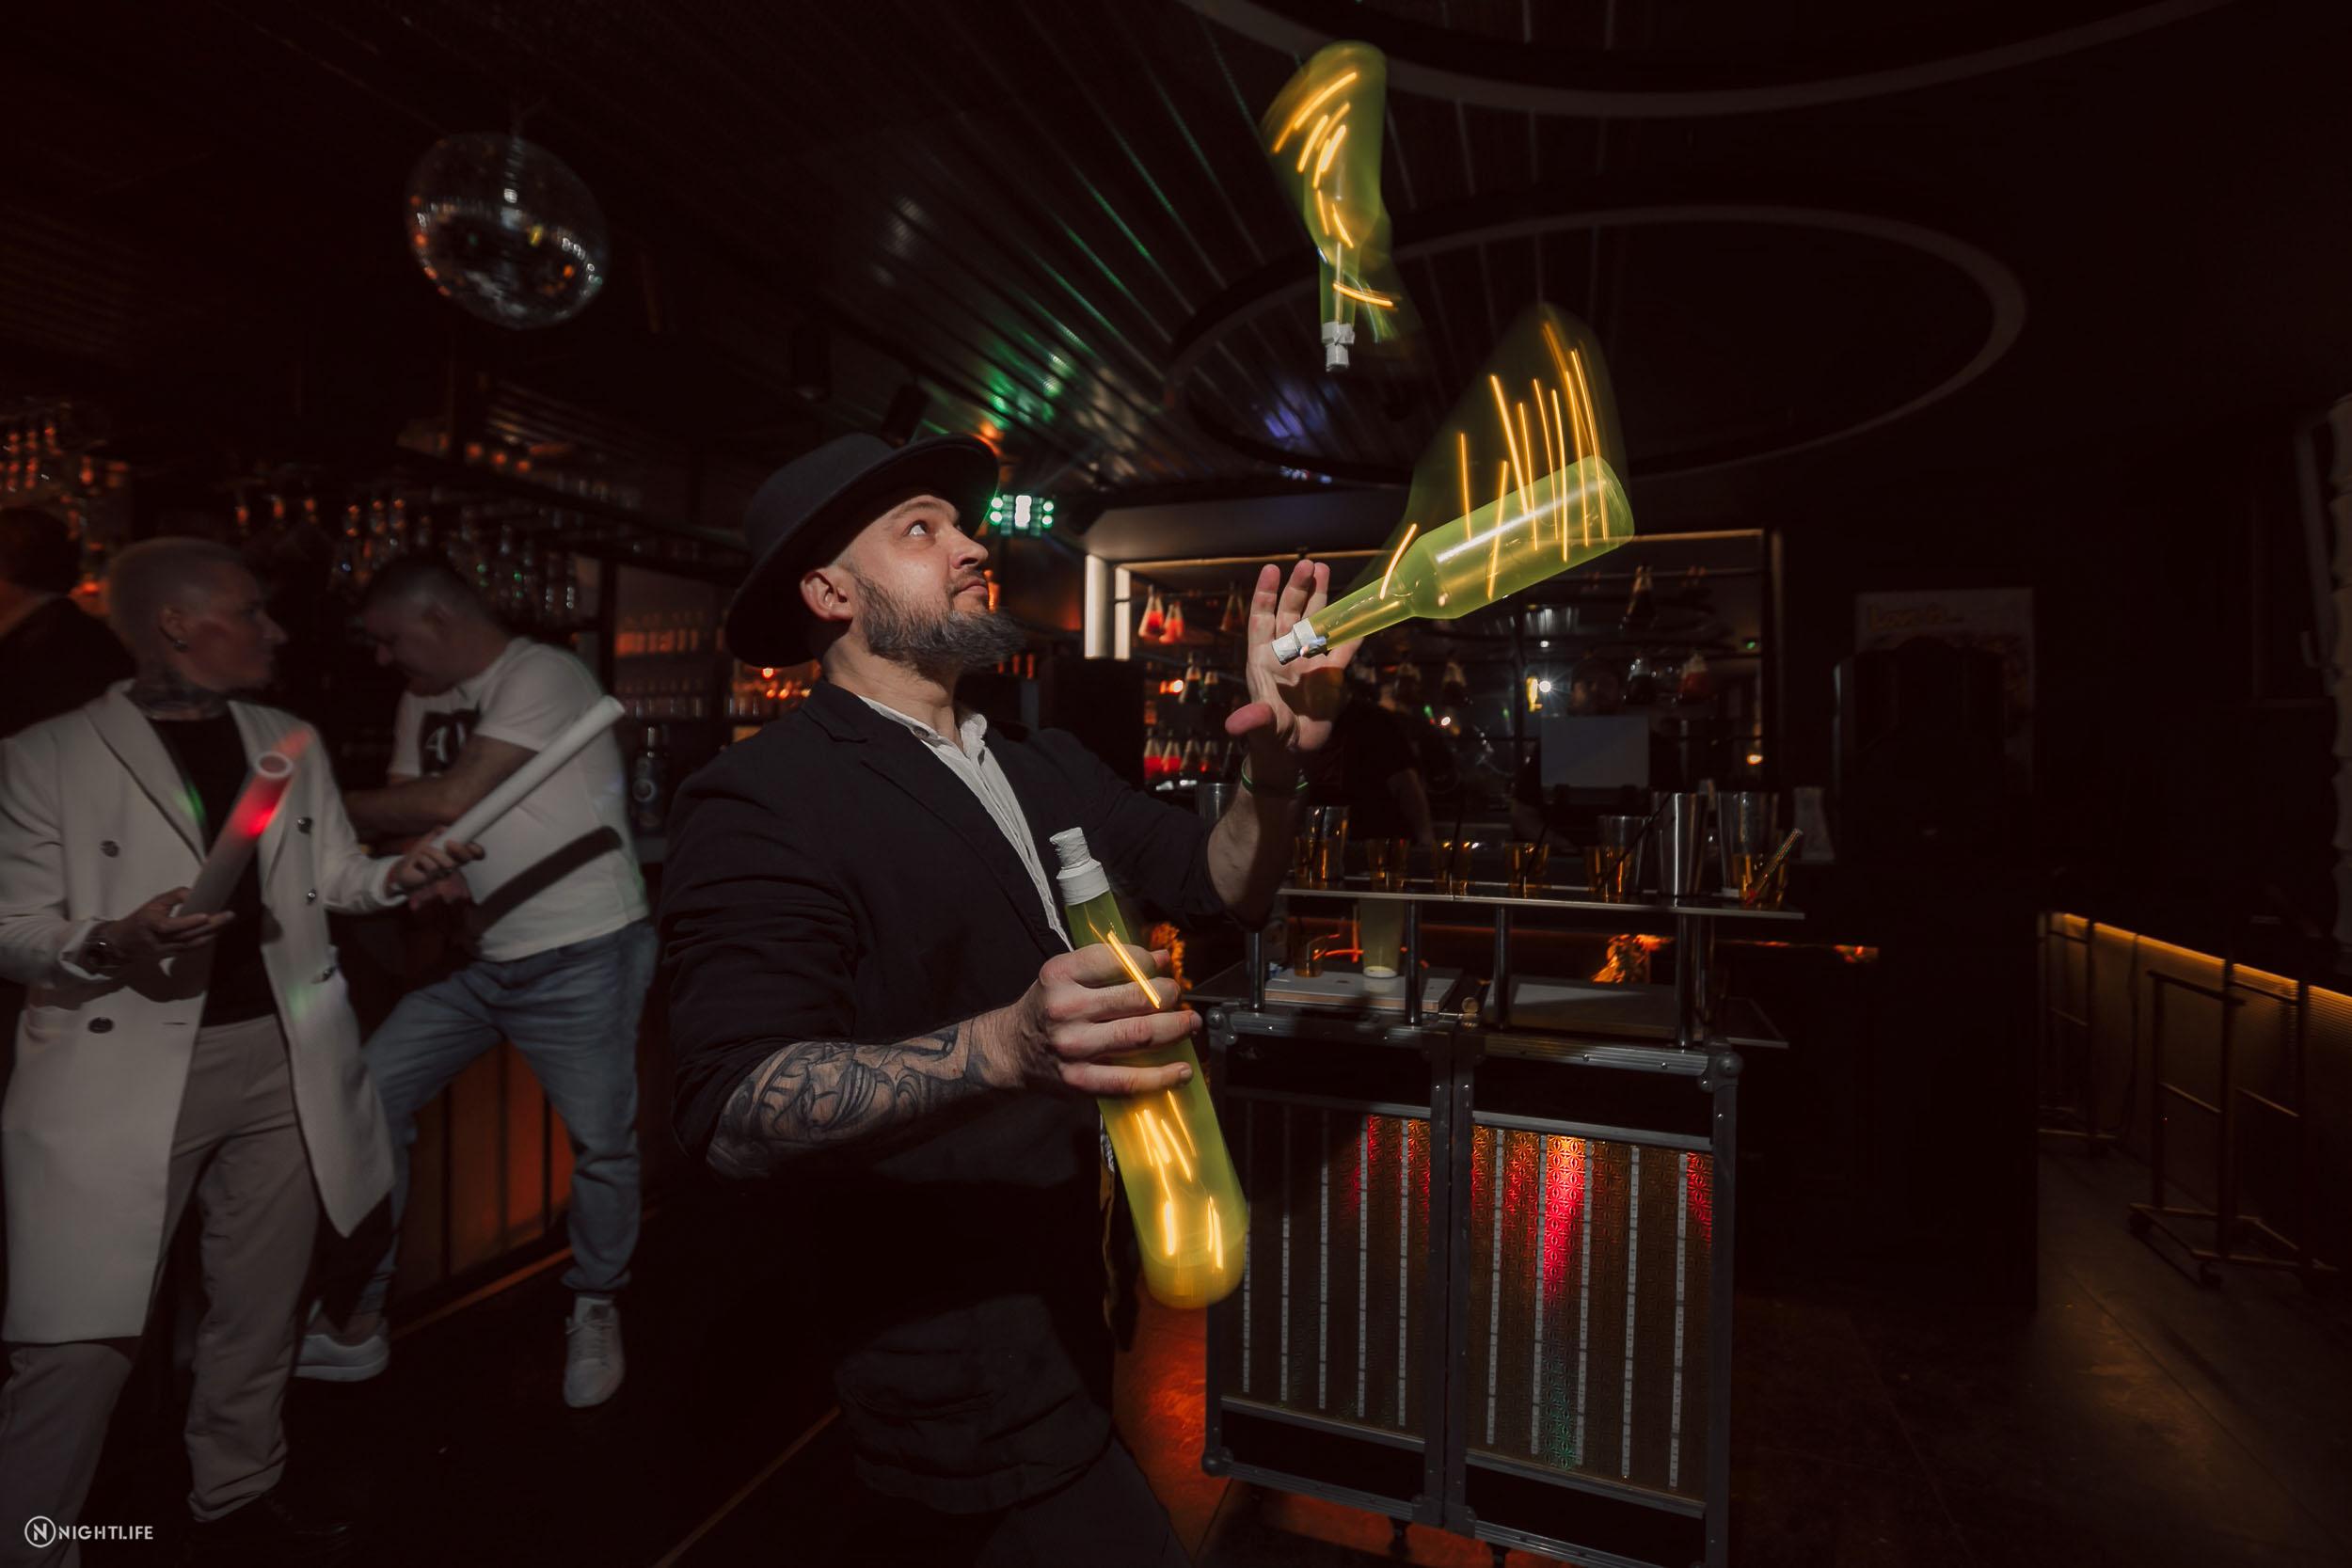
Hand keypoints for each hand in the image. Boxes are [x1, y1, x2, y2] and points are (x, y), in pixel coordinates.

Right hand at [99, 888, 232, 965]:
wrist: (121, 944)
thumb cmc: (139, 919)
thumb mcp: (152, 904)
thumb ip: (173, 897)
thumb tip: (194, 893)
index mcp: (149, 924)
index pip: (169, 926)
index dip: (187, 923)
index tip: (205, 916)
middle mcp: (157, 940)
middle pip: (186, 935)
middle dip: (210, 926)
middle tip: (229, 915)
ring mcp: (164, 951)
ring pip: (190, 944)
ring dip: (211, 934)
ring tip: (227, 922)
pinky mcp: (170, 956)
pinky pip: (190, 950)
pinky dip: (204, 941)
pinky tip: (216, 933)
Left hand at [389, 831, 484, 895]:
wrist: (405, 869)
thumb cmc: (420, 855)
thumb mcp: (429, 839)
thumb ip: (439, 831)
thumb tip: (445, 828)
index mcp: (455, 854)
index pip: (475, 854)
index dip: (477, 850)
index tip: (472, 845)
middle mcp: (452, 864)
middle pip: (466, 859)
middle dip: (460, 850)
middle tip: (449, 843)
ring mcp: (443, 873)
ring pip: (448, 863)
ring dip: (434, 852)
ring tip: (425, 851)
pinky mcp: (432, 879)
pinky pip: (432, 867)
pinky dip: (423, 858)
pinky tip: (418, 860)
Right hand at [977, 944, 1199, 1095]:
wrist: (1010, 1050)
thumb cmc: (1046, 1009)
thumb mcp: (1066, 976)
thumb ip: (1109, 966)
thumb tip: (1160, 958)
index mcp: (1060, 975)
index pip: (1115, 960)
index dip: (1147, 961)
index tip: (1161, 965)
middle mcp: (1065, 1009)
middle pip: (1135, 998)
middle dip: (1169, 995)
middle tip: (1179, 996)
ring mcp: (1073, 1047)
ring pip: (1139, 1035)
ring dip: (1174, 1029)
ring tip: (1190, 1024)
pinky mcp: (1079, 1080)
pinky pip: (1128, 1080)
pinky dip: (1161, 1077)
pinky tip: (1182, 1071)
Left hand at [1226, 560, 1358, 767]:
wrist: (1292, 752)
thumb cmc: (1269, 737)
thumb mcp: (1261, 728)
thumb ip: (1254, 721)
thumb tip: (1236, 724)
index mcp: (1263, 659)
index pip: (1262, 619)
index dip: (1265, 594)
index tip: (1272, 568)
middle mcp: (1285, 653)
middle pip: (1291, 613)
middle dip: (1298, 588)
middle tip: (1308, 564)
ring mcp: (1308, 661)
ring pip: (1314, 622)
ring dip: (1320, 598)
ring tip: (1323, 569)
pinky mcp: (1330, 674)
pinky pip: (1342, 648)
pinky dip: (1350, 632)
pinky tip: (1359, 612)